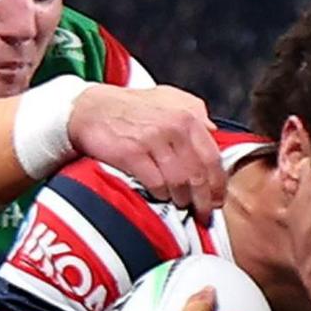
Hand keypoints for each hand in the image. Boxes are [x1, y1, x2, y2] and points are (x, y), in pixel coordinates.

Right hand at [66, 85, 225, 223]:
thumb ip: (195, 112)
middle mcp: (174, 127)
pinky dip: (161, 194)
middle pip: (198, 174)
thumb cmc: (132, 107)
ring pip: (179, 182)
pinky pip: (156, 183)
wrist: (93, 109)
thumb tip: (214, 133)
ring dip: (182, 199)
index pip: (213, 157)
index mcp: (188, 115)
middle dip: (203, 199)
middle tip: (203, 213)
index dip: (218, 183)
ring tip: (181, 205)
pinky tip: (160, 195)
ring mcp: (153, 140)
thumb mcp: (170, 98)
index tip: (218, 198)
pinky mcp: (133, 155)